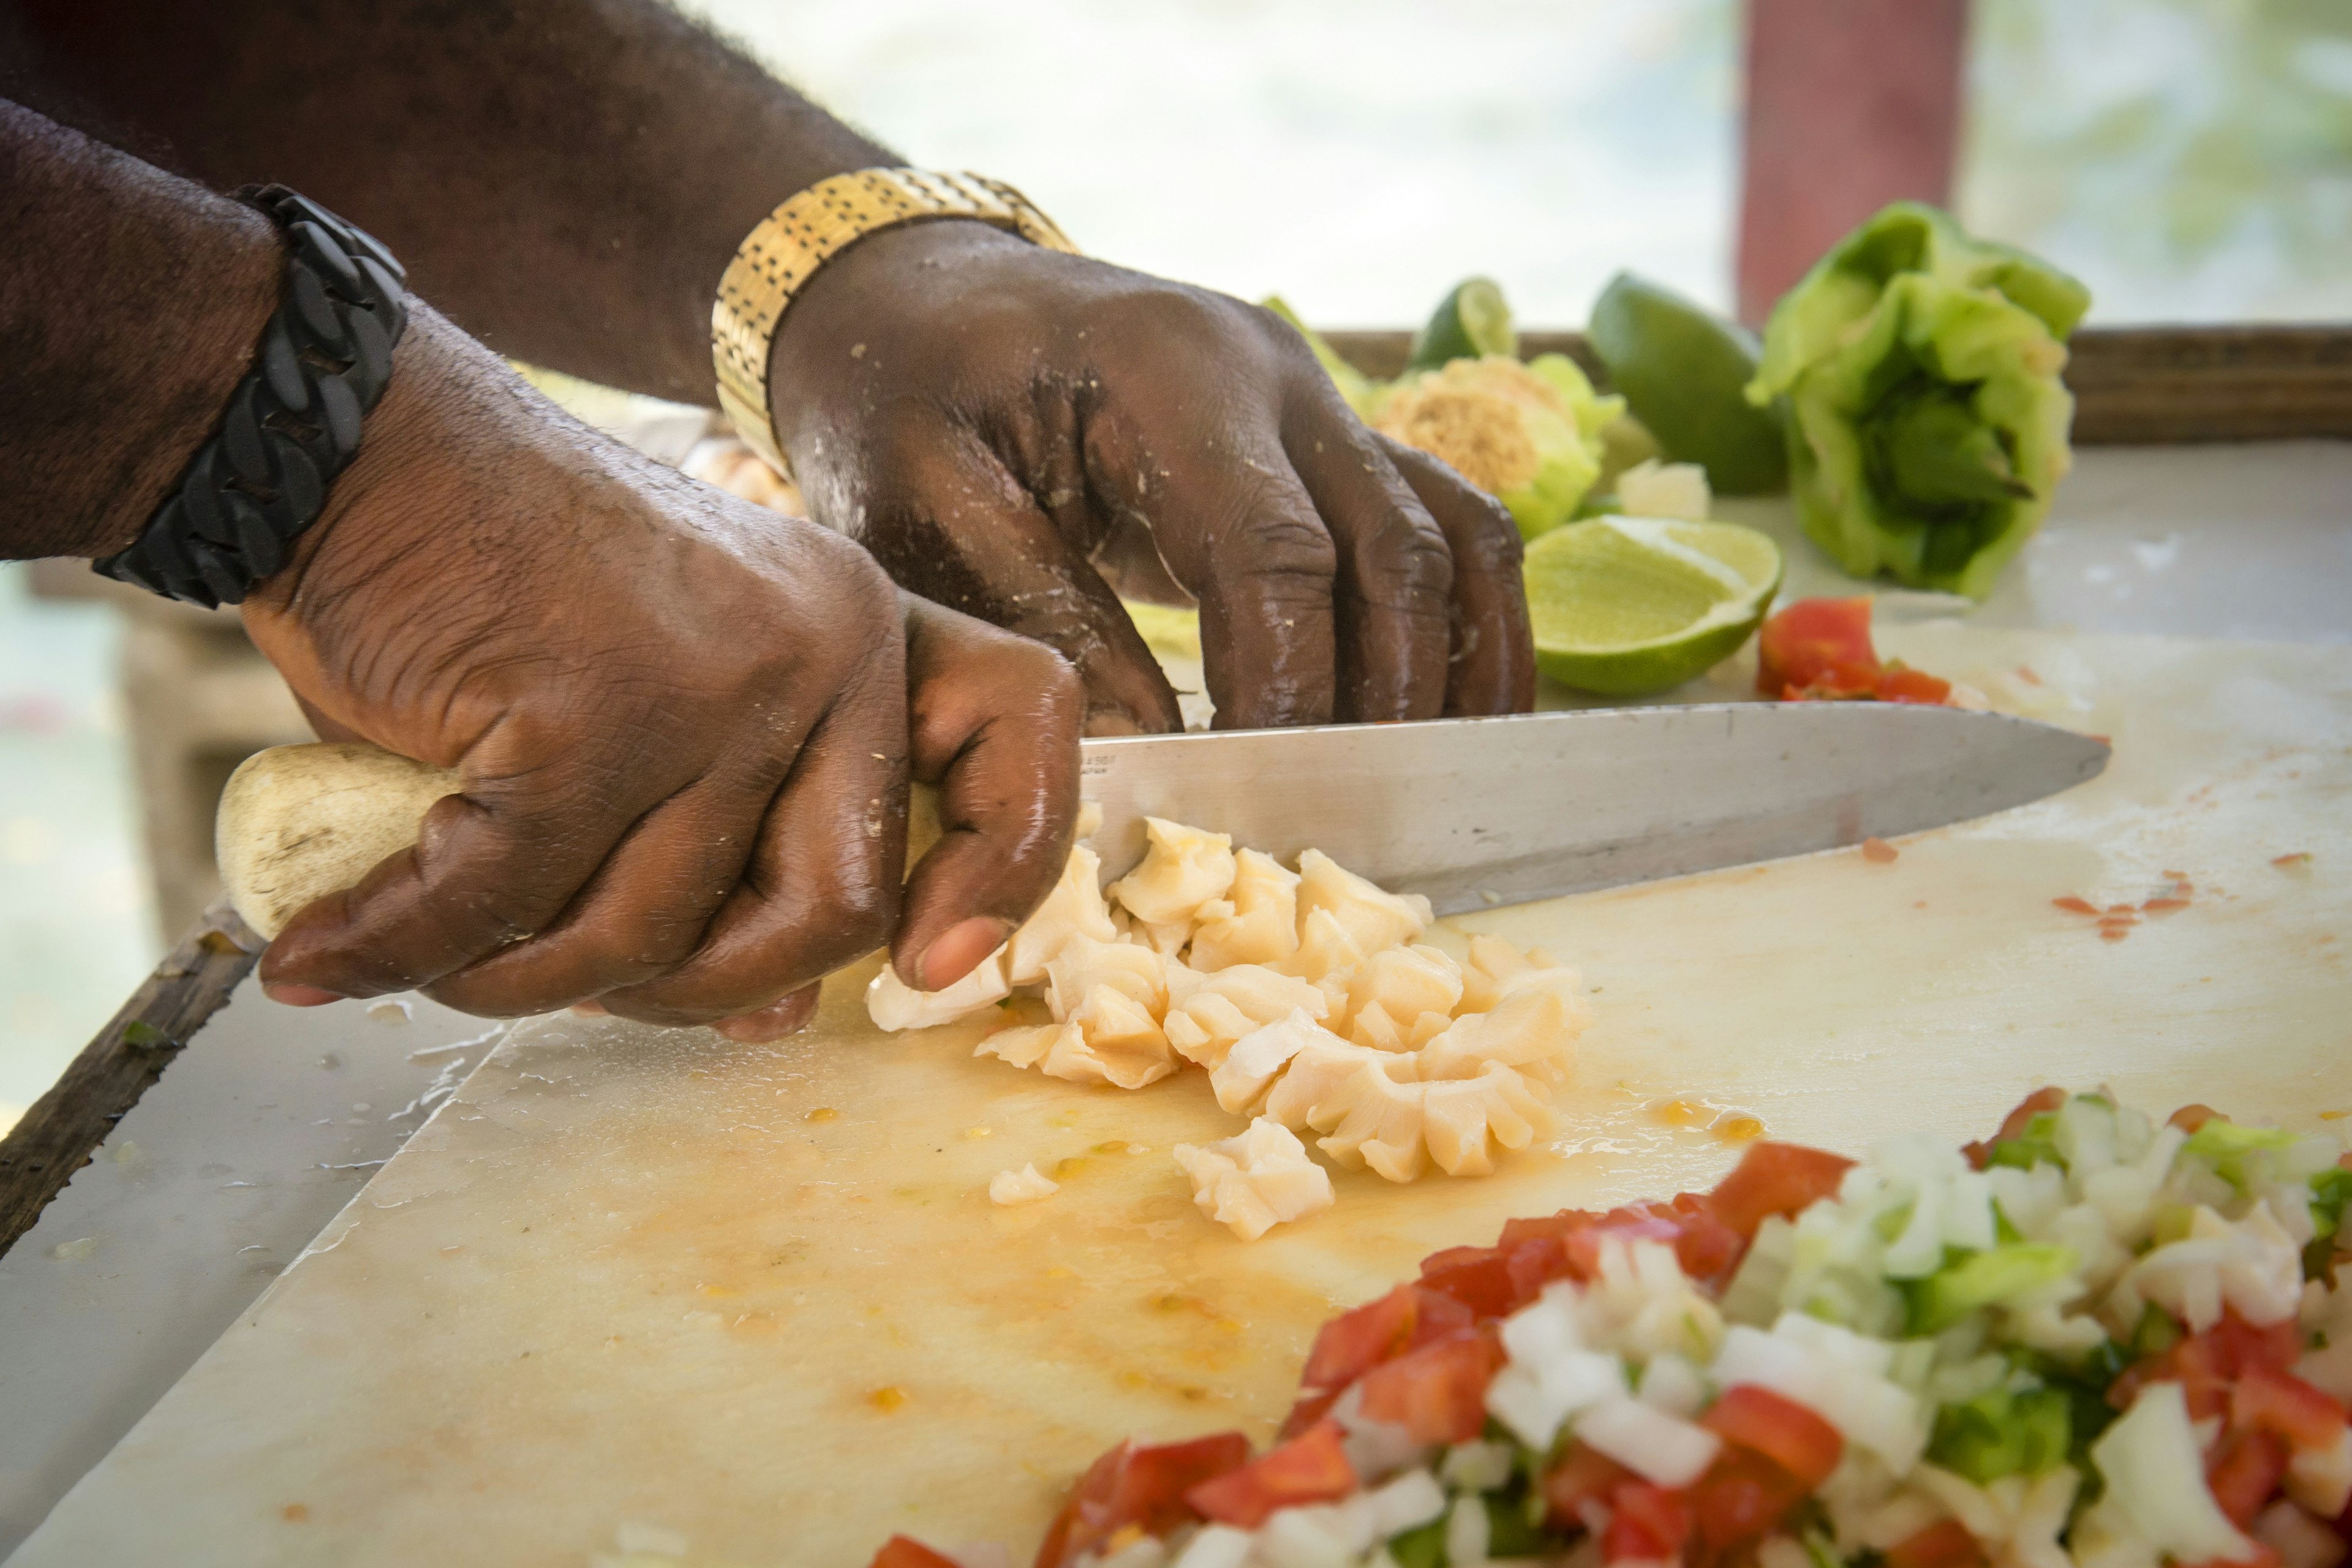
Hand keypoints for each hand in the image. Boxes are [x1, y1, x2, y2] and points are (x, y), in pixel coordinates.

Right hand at [243, 304, 1080, 1037]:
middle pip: (839, 904)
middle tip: (581, 983)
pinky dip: (406, 947)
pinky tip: (332, 949)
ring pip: (660, 932)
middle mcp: (820, 641)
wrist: (343, 438)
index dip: (1007, 864)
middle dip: (706, 990)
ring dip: (525, 981)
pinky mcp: (597, 718)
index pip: (1024, 726)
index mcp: (857, 622)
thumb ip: (736, 837)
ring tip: (434, 958)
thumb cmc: (489, 579)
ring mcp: (718, 679)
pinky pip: (510, 903)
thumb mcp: (657, 700)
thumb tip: (785, 1011)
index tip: (935, 964)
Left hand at [766, 221, 1534, 733]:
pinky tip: (1457, 717)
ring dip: (1460, 667)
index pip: (1278, 555)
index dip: (1291, 689)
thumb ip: (1040, 616)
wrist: (917, 295)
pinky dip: (1471, 625)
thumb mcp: (922, 505)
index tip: (1267, 794)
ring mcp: (1318, 399)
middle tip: (1358, 819)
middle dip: (1390, 699)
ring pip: (1453, 536)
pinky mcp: (1330, 436)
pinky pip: (1447, 524)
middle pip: (1394, 550)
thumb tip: (1145, 750)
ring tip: (1436, 787)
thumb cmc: (900, 397)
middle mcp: (1274, 374)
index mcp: (1170, 374)